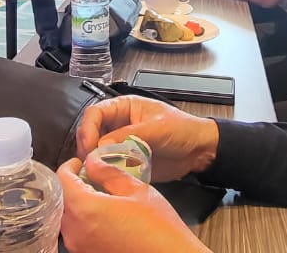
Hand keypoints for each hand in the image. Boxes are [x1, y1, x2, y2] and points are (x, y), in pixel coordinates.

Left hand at [58, 157, 208, 252]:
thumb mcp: (137, 190)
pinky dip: (84, 221)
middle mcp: (75, 231)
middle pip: (61, 199)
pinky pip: (76, 233)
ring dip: (77, 204)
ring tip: (99, 197)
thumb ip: (108, 173)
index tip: (80, 162)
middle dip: (72, 185)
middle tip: (90, 177)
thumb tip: (91, 162)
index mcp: (85, 209)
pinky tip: (104, 218)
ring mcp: (79, 247)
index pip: (62, 178)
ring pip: (67, 217)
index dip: (70, 166)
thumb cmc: (159, 226)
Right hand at [75, 95, 220, 179]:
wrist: (199, 151)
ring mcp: (120, 144)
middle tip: (90, 163)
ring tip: (96, 172)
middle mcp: (117, 125)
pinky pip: (108, 166)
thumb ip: (128, 136)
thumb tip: (101, 147)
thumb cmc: (181, 130)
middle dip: (88, 148)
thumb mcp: (156, 129)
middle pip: (91, 133)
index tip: (89, 147)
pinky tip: (105, 179)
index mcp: (123, 107)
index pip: (95, 114)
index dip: (88, 129)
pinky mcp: (125, 162)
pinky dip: (104, 173)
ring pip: (96, 152)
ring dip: (94, 162)